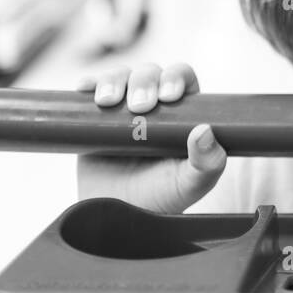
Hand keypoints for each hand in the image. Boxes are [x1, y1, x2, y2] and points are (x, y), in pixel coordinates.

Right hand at [75, 62, 226, 213]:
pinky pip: (90, 90)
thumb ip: (207, 163)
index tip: (169, 96)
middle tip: (139, 108)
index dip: (176, 78)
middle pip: (150, 73)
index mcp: (182, 112)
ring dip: (113, 80)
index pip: (182, 79)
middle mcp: (154, 105)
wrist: (119, 219)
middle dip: (144, 81)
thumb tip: (205, 131)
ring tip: (108, 102)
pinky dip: (87, 84)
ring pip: (120, 76)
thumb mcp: (191, 185)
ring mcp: (123, 109)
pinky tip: (84, 90)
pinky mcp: (94, 118)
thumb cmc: (162, 199)